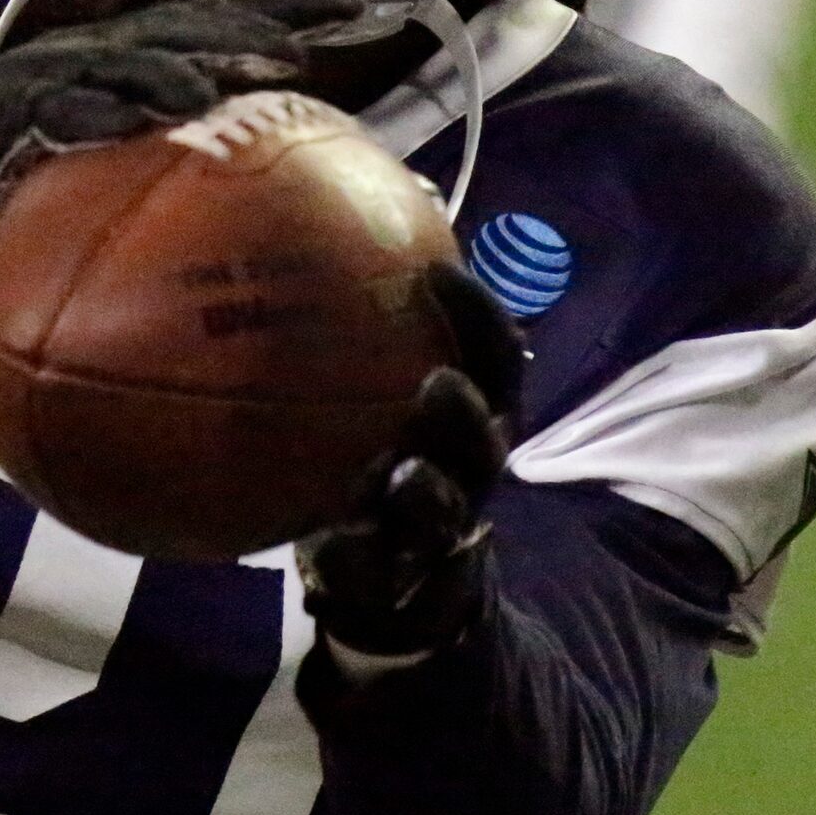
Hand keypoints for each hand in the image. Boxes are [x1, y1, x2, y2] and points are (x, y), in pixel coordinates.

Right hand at [0, 0, 359, 308]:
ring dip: (175, 66)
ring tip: (229, 82)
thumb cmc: (8, 211)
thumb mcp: (101, 202)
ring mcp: (41, 84)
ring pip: (120, 61)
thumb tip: (276, 241)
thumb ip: (170, 197)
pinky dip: (88, 115)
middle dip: (247, 25)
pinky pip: (46, 114)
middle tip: (314, 35)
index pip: (216, 30)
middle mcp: (89, 63)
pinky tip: (126, 125)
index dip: (283, 10)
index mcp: (125, 72)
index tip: (356, 8)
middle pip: (182, 30)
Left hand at [300, 265, 524, 659]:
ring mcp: (435, 533)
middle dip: (466, 414)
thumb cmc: (377, 455)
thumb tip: (329, 227)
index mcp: (473, 418)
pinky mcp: (395, 582)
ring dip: (428, 494)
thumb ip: (364, 330)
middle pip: (483, 442)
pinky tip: (322, 551)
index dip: (475, 317)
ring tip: (403, 476)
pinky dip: (352, 562)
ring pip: (443, 513)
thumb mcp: (378, 393)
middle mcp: (465, 472)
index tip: (437, 272)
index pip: (493, 359)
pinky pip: (376, 575)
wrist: (395, 587)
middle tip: (437, 384)